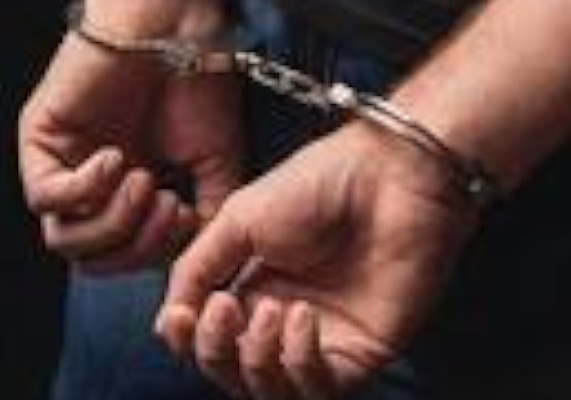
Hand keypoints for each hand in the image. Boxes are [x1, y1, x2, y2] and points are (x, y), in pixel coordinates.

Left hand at [19, 0, 242, 273]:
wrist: (180, 35)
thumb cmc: (200, 93)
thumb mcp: (217, 169)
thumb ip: (207, 219)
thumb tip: (196, 259)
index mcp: (133, 199)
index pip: (126, 259)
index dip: (157, 254)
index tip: (189, 217)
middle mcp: (96, 190)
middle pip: (93, 261)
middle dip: (137, 247)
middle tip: (170, 205)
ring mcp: (67, 168)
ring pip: (66, 240)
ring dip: (115, 221)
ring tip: (145, 180)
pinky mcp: (42, 143)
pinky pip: (45, 197)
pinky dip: (87, 187)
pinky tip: (117, 156)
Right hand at [156, 122, 477, 398]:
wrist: (386, 176)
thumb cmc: (317, 185)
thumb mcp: (238, 219)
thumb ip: (196, 270)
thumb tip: (167, 323)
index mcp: (256, 289)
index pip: (212, 341)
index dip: (189, 340)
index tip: (182, 316)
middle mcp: (288, 321)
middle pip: (236, 373)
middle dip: (216, 351)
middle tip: (220, 310)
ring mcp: (327, 338)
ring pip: (275, 392)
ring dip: (256, 361)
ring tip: (266, 311)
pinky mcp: (365, 350)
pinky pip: (322, 387)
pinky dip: (300, 362)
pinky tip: (299, 317)